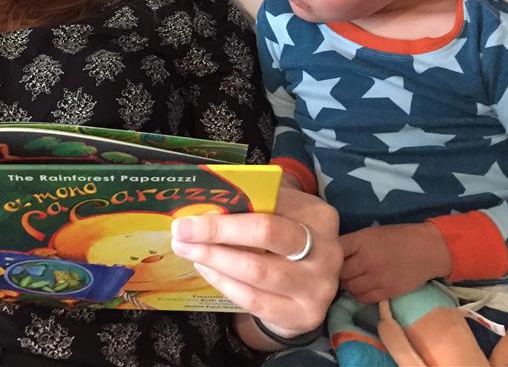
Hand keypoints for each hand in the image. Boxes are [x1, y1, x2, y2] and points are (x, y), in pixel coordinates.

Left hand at [170, 187, 341, 340]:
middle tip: (182, 230)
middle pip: (266, 233)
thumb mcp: (278, 214)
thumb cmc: (284, 243)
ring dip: (214, 258)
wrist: (305, 291)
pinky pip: (254, 299)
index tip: (195, 206)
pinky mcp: (304, 315)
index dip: (230, 203)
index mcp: (318, 215)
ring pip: (257, 270)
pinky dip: (224, 283)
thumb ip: (253, 201)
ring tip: (188, 250)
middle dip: (218, 230)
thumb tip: (208, 192)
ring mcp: (318, 286)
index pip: (271, 202)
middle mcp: (326, 250)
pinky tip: (205, 269)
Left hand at [340, 223, 450, 302]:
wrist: (426, 250)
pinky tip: (362, 287)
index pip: (334, 251)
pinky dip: (358, 294)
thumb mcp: (370, 233)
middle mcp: (366, 260)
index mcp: (361, 241)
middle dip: (337, 272)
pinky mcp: (387, 292)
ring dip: (347, 284)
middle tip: (341, 270)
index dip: (329, 255)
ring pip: (349, 287)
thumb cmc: (396, 238)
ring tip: (352, 279)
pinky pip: (363, 298)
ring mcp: (377, 278)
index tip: (329, 258)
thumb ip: (351, 243)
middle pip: (340, 272)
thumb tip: (330, 254)